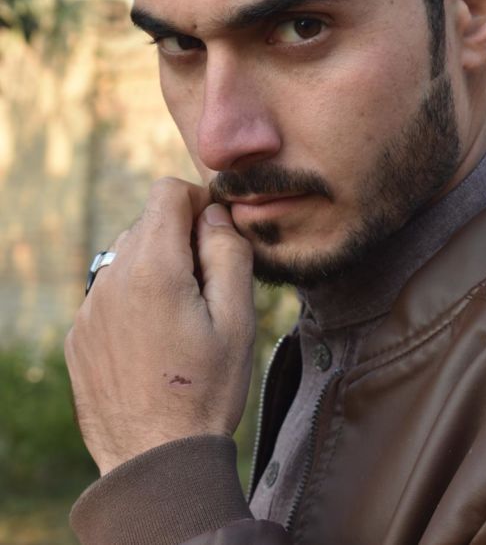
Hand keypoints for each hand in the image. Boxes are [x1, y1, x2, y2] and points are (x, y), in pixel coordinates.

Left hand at [65, 178, 254, 475]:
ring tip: (180, 318)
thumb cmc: (206, 390)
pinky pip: (109, 292)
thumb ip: (228, 253)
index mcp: (154, 268)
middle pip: (148, 224)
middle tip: (206, 287)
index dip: (198, 202)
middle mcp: (112, 278)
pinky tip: (153, 340)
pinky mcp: (79, 334)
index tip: (215, 234)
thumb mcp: (238, 319)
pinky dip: (133, 297)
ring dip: (156, 268)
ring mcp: (89, 307)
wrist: (155, 459)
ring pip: (127, 257)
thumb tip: (214, 216)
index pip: (167, 193)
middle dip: (180, 239)